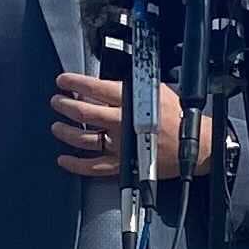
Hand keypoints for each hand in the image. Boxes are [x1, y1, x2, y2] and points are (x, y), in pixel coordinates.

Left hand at [52, 72, 197, 178]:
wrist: (192, 144)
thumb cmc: (177, 116)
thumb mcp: (156, 90)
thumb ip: (131, 87)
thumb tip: (107, 84)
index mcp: (129, 101)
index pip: (94, 88)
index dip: (74, 83)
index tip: (63, 81)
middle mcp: (120, 123)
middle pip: (82, 113)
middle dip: (64, 105)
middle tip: (56, 102)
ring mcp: (119, 146)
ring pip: (83, 139)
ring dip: (65, 132)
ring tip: (57, 126)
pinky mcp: (121, 165)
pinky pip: (93, 167)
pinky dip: (75, 164)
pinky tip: (63, 159)